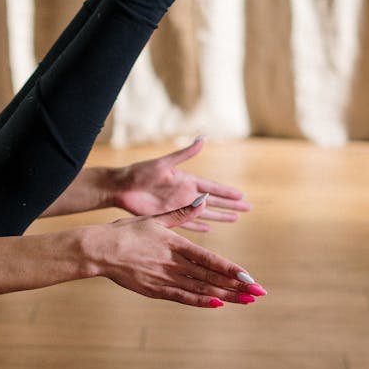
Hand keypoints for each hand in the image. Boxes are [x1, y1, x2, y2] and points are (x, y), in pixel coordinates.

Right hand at [99, 198, 265, 308]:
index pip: (211, 260)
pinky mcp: (155, 290)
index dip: (232, 269)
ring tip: (245, 301)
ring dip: (225, 295)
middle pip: (211, 277)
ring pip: (201, 289)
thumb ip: (181, 213)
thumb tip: (203, 200)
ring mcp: (164, 278)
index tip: (250, 277)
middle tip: (258, 293)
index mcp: (176, 245)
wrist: (99, 249)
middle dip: (237, 286)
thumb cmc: (126, 232)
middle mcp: (174, 263)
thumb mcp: (156, 219)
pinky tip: (218, 304)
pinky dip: (201, 301)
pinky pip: (182, 297)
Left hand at [111, 137, 250, 231]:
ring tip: (235, 219)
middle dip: (231, 206)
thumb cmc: (139, 172)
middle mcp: (185, 194)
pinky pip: (187, 223)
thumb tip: (203, 138)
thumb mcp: (164, 163)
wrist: (120, 187)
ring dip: (220, 216)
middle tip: (248, 209)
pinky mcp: (168, 216)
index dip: (227, 192)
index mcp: (186, 180)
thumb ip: (184, 153)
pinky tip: (209, 229)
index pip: (213, 187)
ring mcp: (178, 206)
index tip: (243, 196)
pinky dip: (199, 226)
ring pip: (205, 214)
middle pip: (214, 202)